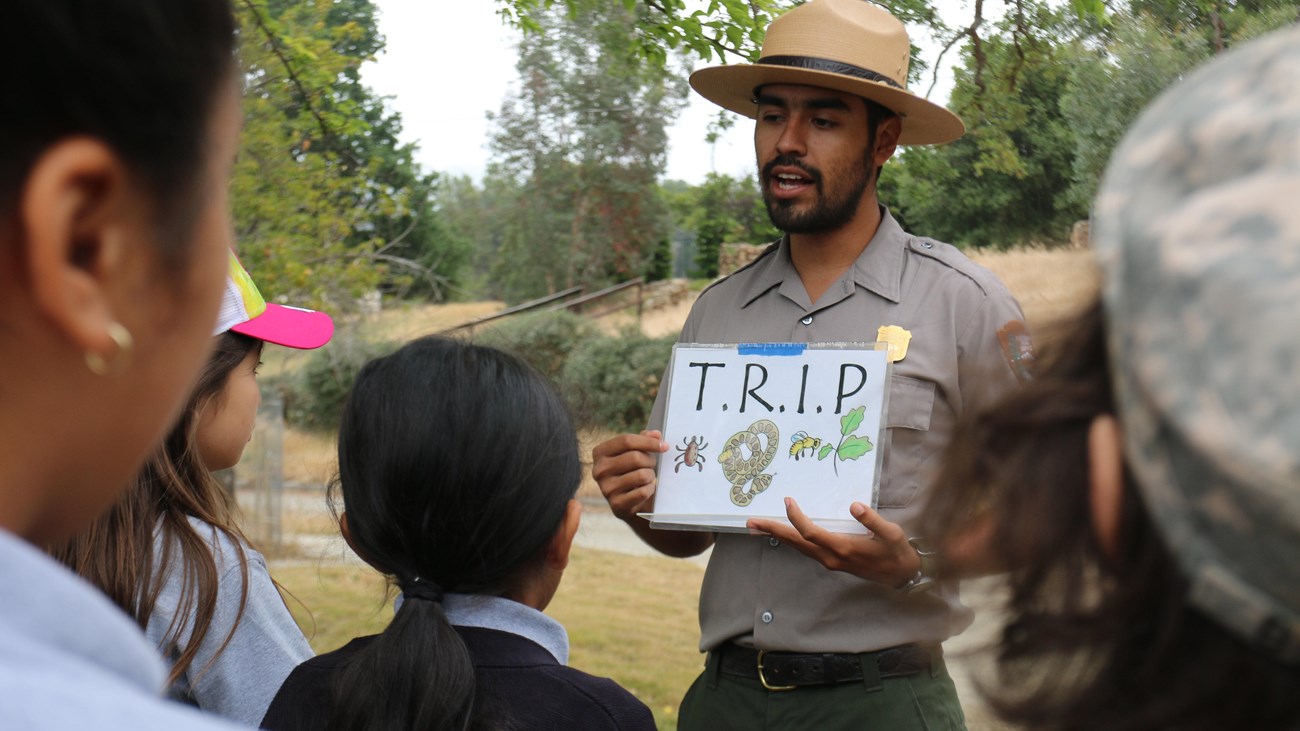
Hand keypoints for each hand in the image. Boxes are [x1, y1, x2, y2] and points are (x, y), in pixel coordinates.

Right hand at [591, 430, 667, 523]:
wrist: (628, 503)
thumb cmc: (631, 472)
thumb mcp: (633, 452)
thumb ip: (643, 440)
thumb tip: (656, 434)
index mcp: (599, 453)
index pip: (626, 441)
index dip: (648, 442)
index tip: (664, 446)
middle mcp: (599, 470)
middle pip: (635, 457)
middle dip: (650, 461)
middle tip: (651, 465)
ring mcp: (606, 489)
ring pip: (641, 475)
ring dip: (650, 476)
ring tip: (647, 478)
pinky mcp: (616, 504)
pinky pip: (643, 492)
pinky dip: (650, 490)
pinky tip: (646, 490)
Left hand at [747, 498, 920, 587]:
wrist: (902, 575)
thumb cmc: (896, 552)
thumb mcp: (891, 533)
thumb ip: (872, 520)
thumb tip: (854, 506)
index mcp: (843, 548)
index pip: (810, 532)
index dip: (796, 518)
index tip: (787, 500)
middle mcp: (831, 557)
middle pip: (796, 542)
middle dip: (772, 531)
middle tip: (750, 522)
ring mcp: (830, 561)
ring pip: (798, 548)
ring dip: (778, 536)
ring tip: (758, 527)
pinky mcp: (832, 561)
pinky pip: (806, 549)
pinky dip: (791, 540)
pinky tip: (784, 533)